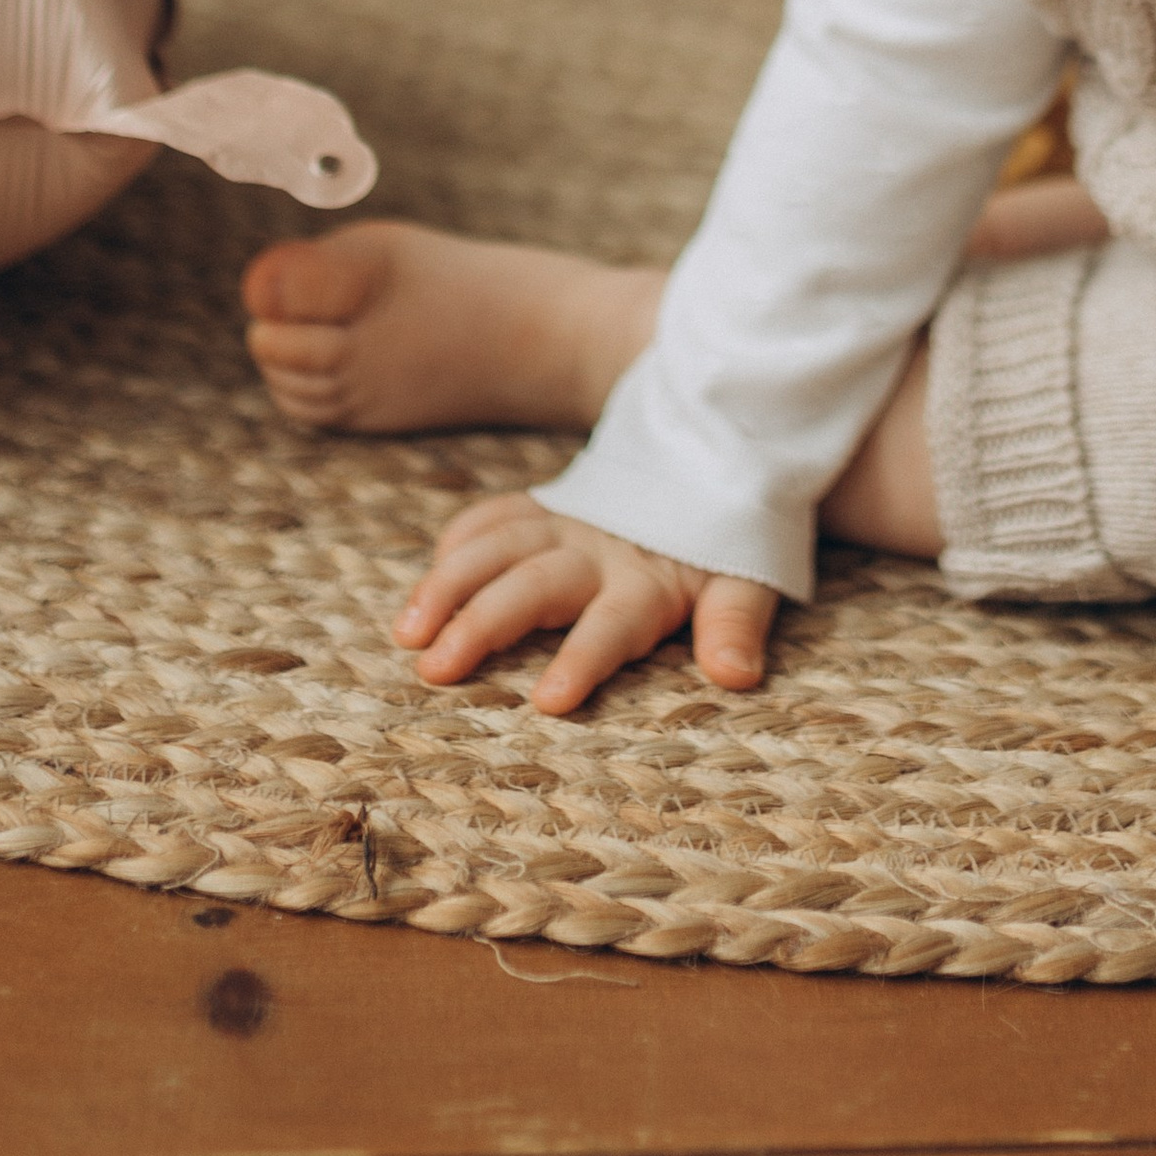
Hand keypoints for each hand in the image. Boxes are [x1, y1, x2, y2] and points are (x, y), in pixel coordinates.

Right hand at [393, 491, 776, 712]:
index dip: (583, 659)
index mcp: (646, 580)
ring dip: (450, 585)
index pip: (612, 624)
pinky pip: (494, 516)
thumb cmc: (720, 544)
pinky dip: (461, 540)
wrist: (704, 455)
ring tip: (409, 632)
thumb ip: (736, 625)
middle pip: (534, 586)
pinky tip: (428, 578)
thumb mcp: (747, 580)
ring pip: (498, 547)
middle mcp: (596, 550)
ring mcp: (563, 522)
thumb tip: (736, 676)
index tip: (548, 701)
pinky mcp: (542, 506)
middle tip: (436, 669)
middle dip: (484, 624)